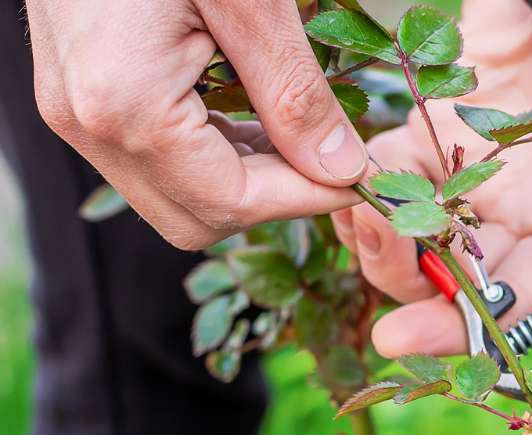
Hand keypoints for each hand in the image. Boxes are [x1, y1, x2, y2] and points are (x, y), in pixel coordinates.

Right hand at [26, 0, 367, 249]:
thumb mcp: (250, 0)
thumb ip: (293, 94)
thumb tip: (341, 170)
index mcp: (123, 103)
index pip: (231, 203)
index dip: (306, 199)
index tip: (360, 179)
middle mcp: (86, 123)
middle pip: (197, 218)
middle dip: (274, 199)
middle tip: (330, 160)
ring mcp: (74, 111)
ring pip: (176, 196)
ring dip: (246, 179)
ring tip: (298, 136)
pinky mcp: (79, 95)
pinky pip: (156, 160)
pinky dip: (213, 155)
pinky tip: (253, 120)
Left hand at [334, 0, 531, 357]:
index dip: (479, 331)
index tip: (414, 340)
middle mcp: (524, 207)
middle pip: (466, 283)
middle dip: (419, 297)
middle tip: (382, 302)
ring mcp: (475, 173)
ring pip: (421, 242)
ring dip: (386, 245)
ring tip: (362, 220)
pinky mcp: (435, 131)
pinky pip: (394, 179)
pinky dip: (370, 187)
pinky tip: (355, 182)